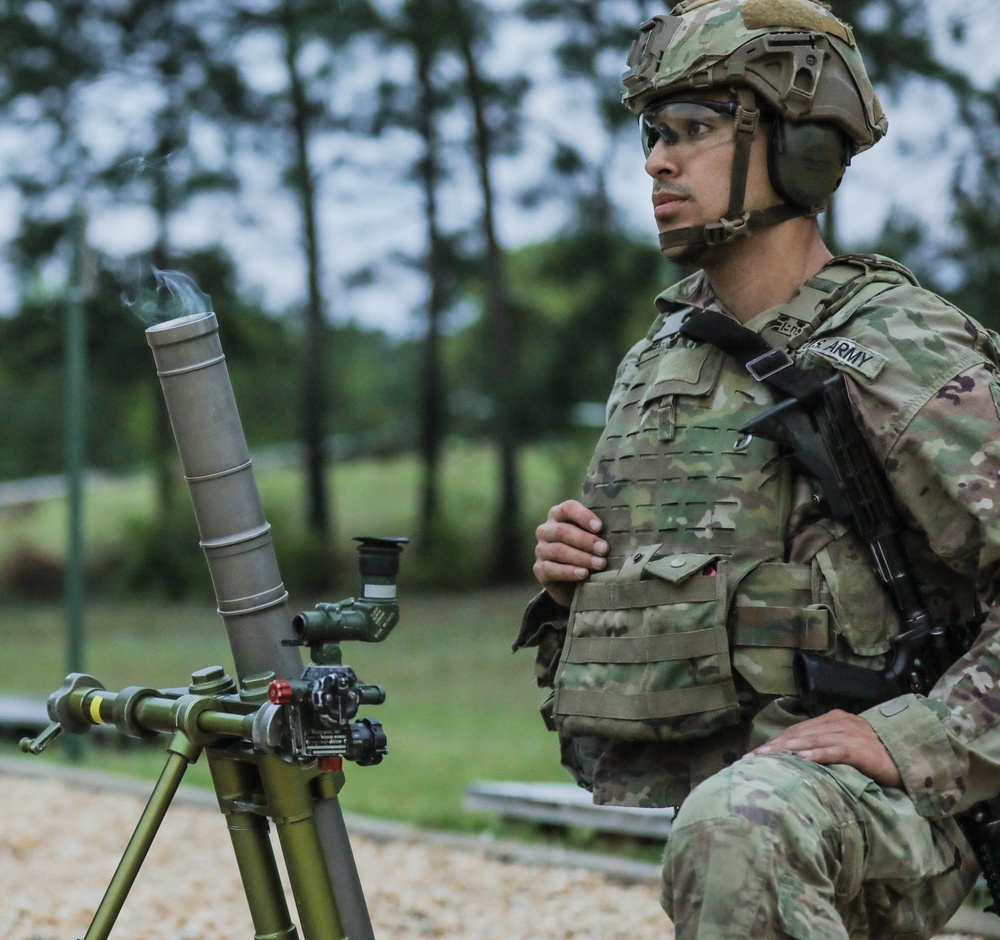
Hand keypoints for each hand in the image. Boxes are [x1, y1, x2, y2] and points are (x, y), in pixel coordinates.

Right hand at [533, 500, 608, 607]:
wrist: (574, 582)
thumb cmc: (588, 553)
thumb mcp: (594, 539)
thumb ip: (601, 532)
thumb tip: (625, 529)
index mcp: (559, 515)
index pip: (567, 508)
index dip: (583, 516)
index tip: (600, 527)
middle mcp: (546, 530)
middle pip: (562, 531)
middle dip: (586, 540)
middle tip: (604, 549)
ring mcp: (541, 550)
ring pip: (558, 550)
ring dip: (581, 557)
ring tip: (600, 564)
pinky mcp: (539, 569)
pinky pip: (551, 569)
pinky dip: (569, 571)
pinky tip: (583, 574)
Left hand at [745, 709, 902, 788]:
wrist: (913, 753)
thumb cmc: (878, 754)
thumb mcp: (848, 746)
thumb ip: (826, 747)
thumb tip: (799, 761)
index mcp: (832, 721)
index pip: (796, 731)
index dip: (773, 743)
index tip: (752, 755)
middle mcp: (838, 723)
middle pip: (798, 734)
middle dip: (772, 747)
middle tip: (750, 760)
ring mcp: (850, 734)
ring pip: (811, 740)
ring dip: (787, 750)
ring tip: (767, 759)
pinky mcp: (862, 749)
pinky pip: (836, 750)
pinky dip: (818, 754)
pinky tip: (802, 759)